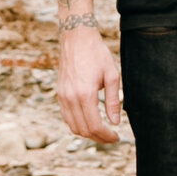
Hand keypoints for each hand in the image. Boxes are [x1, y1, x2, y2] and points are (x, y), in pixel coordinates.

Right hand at [56, 19, 121, 140]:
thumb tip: (115, 122)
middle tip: (111, 137)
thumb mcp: (112, 75)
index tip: (116, 137)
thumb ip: (113, 100)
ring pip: (73, 126)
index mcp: (85, 94)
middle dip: (98, 138)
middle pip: (83, 130)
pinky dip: (77, 124)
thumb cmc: (97, 53)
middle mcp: (70, 98)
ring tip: (102, 132)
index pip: (94, 126)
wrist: (76, 37)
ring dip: (87, 133)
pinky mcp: (59, 93)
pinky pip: (66, 117)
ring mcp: (62, 96)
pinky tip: (89, 121)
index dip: (106, 136)